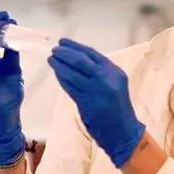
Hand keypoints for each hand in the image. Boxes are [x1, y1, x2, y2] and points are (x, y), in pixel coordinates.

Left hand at [49, 38, 145, 167]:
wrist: (122, 131)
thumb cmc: (117, 107)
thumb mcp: (114, 84)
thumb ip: (99, 72)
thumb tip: (76, 59)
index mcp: (114, 71)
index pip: (92, 53)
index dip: (76, 46)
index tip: (63, 42)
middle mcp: (106, 78)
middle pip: (81, 60)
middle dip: (65, 53)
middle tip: (54, 50)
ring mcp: (95, 89)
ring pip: (72, 73)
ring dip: (59, 65)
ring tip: (51, 59)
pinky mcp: (86, 101)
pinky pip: (70, 87)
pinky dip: (61, 79)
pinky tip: (57, 74)